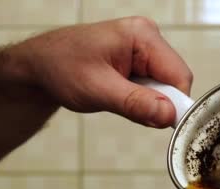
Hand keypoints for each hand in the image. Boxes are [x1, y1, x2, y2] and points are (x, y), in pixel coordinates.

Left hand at [0, 16, 192, 127]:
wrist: (40, 65)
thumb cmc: (61, 68)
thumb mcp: (98, 90)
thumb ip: (136, 104)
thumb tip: (168, 115)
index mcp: (142, 35)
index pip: (179, 75)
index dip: (175, 104)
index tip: (159, 123)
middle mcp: (147, 37)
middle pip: (174, 80)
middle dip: (157, 102)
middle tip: (126, 107)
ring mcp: (142, 48)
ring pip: (164, 86)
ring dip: (147, 101)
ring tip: (116, 99)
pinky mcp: (137, 60)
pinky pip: (152, 85)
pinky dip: (140, 98)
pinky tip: (119, 95)